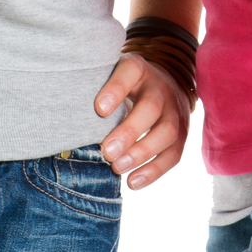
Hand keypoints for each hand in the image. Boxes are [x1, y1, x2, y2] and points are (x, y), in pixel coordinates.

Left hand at [94, 51, 194, 191]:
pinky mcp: (182, 135)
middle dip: (129, 131)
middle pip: (150, 107)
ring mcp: (174, 111)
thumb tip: (69, 114)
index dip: (116, 89)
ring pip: (167, 132)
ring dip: (141, 153)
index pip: (131, 70)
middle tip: (106, 151)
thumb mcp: (112, 74)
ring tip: (117, 168)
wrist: (167, 84)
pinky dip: (154, 171)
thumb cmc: (126, 85)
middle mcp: (160, 88)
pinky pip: (173, 154)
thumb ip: (95, 85)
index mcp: (139, 70)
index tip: (99, 109)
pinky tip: (133, 182)